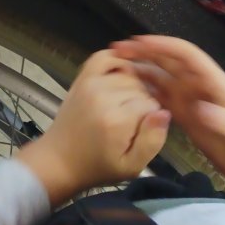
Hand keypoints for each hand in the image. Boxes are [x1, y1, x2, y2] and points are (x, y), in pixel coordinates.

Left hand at [20, 51, 169, 205]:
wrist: (60, 159)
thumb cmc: (98, 167)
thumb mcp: (131, 166)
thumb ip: (152, 141)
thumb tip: (164, 113)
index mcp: (117, 120)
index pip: (151, 104)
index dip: (153, 117)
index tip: (144, 129)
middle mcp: (103, 96)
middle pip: (141, 87)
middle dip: (144, 102)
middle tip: (135, 121)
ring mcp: (90, 83)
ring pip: (128, 74)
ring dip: (133, 86)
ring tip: (128, 105)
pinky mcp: (82, 78)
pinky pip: (102, 57)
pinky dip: (115, 61)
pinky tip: (121, 75)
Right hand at [112, 36, 224, 205]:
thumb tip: (200, 109)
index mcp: (213, 81)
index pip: (185, 54)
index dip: (163, 45)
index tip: (138, 42)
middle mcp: (198, 85)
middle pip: (167, 60)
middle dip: (143, 52)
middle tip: (117, 51)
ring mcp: (190, 101)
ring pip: (160, 77)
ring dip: (140, 70)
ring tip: (115, 69)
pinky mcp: (184, 117)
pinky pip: (160, 98)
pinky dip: (144, 92)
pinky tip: (127, 94)